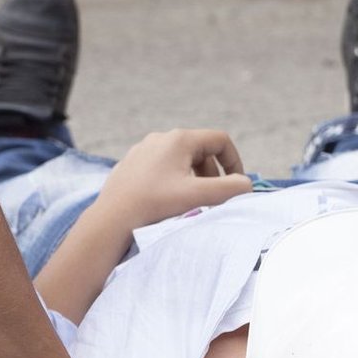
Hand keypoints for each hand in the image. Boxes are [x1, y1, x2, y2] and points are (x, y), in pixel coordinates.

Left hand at [96, 130, 250, 229]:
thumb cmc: (155, 205)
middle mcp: (161, 138)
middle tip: (210, 198)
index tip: (236, 185)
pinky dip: (173, 180)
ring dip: (193, 178)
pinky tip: (165, 201)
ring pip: (181, 159)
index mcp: (180, 139)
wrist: (111, 219)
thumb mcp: (197, 196)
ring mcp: (144, 149)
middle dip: (212, 173)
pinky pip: (162, 167)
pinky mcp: (132, 163)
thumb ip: (228, 189)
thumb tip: (246, 184)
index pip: (220, 140)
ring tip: (189, 201)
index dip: (234, 162)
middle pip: (201, 150)